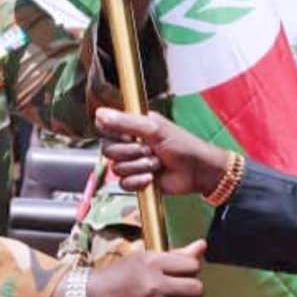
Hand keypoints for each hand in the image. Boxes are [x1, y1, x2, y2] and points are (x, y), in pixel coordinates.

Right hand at [85, 239, 205, 296]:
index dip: (190, 270)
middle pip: (197, 289)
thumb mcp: (141, 259)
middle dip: (192, 291)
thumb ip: (175, 255)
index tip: (181, 274)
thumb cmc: (114, 278)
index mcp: (152, 263)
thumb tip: (202, 246)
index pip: (192, 265)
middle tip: (180, 292)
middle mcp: (155, 286)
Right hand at [96, 108, 231, 196]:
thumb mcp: (154, 128)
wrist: (197, 171)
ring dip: (139, 166)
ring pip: (117, 168)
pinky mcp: (136, 181)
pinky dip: (139, 181)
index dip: (113, 132)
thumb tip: (99, 113)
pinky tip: (153, 177)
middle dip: (132, 152)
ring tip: (156, 163)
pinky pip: (124, 183)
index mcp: (133, 126)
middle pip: (109, 150)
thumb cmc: (182, 145)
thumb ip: (125, 121)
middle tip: (150, 149)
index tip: (129, 134)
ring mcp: (132, 163)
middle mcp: (130, 143)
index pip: (106, 127)